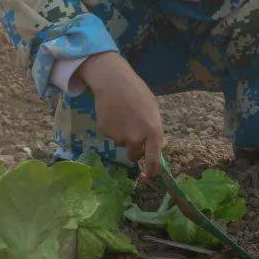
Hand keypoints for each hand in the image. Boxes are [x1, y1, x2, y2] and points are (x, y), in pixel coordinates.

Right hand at [78, 52, 163, 176]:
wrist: (114, 82)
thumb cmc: (138, 93)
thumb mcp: (153, 110)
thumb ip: (152, 129)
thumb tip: (150, 146)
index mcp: (153, 131)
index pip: (154, 158)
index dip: (152, 169)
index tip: (150, 176)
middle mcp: (136, 137)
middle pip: (134, 155)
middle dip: (134, 150)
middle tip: (133, 134)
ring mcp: (119, 136)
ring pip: (121, 143)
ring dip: (122, 134)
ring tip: (123, 114)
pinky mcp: (104, 132)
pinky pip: (109, 135)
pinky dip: (111, 127)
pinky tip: (112, 113)